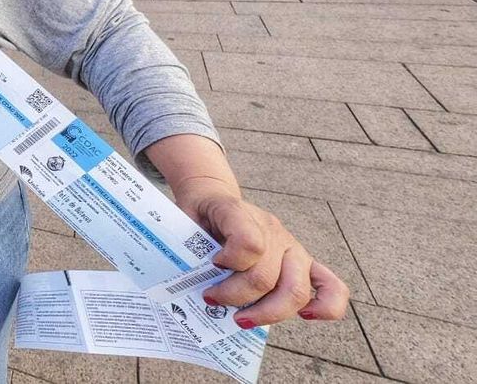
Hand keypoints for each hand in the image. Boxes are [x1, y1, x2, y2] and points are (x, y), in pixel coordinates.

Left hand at [174, 180, 348, 327]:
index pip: (249, 244)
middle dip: (235, 297)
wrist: (212, 197)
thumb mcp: (183, 222)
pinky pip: (332, 286)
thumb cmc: (198, 217)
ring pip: (295, 290)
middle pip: (265, 276)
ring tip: (240, 319)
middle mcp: (272, 230)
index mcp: (239, 212)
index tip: (211, 265)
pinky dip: (326, 306)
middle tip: (210, 299)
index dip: (229, 262)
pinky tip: (305, 316)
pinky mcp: (304, 262)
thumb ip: (187, 248)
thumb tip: (189, 285)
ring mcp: (292, 246)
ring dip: (266, 312)